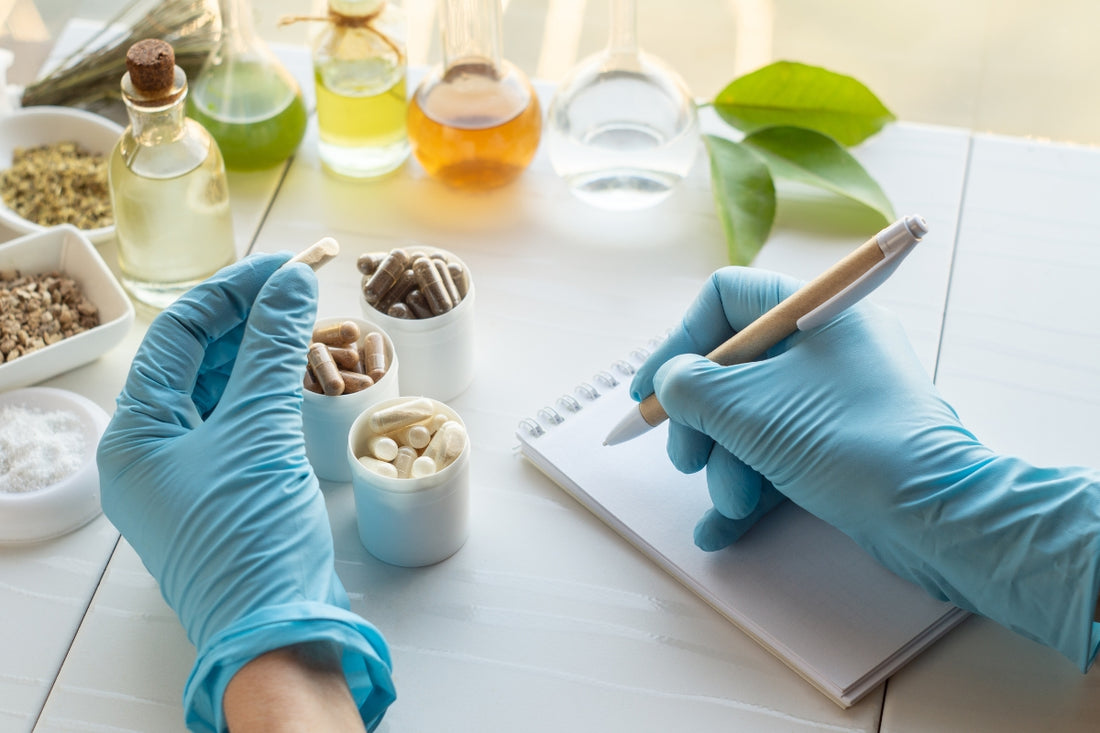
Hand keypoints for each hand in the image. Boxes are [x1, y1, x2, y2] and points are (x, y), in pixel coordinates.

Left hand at [97, 254, 393, 730]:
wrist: (277, 625)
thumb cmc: (251, 535)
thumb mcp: (260, 431)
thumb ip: (272, 349)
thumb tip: (291, 283)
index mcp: (134, 434)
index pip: (177, 335)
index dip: (232, 292)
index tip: (286, 267)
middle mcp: (149, 449)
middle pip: (194, 358)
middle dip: (247, 318)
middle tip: (301, 286)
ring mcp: (186, 471)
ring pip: (219, 387)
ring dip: (259, 351)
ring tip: (305, 320)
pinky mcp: (222, 487)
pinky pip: (238, 420)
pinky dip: (267, 389)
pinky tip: (299, 368)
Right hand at [632, 266, 1099, 669]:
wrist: (937, 517)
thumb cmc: (844, 442)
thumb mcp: (747, 409)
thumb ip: (690, 386)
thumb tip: (670, 381)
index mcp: (815, 312)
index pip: (726, 299)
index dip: (679, 343)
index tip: (649, 392)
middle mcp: (828, 347)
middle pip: (734, 368)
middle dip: (701, 422)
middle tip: (687, 460)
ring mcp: (837, 400)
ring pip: (754, 419)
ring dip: (727, 464)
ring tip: (729, 503)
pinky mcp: (844, 447)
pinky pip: (781, 455)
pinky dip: (750, 487)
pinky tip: (721, 531)